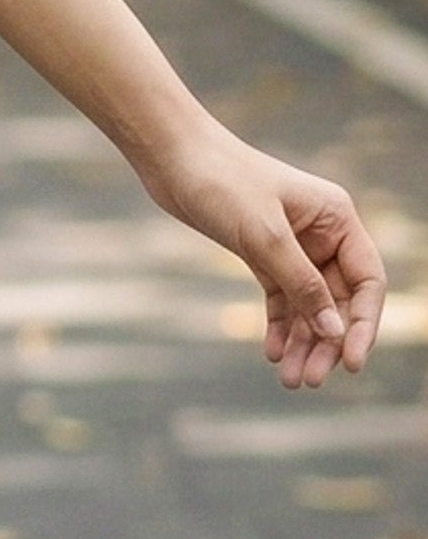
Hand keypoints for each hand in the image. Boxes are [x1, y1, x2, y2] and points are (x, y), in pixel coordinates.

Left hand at [138, 122, 385, 387]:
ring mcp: (294, 244)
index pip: (367, 281)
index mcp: (337, 218)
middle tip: (309, 380)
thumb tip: (334, 331)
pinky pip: (281, 297)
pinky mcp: (262, 253)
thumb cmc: (222, 183)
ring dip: (303, 341)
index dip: (362, 324)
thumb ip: (301, 284)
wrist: (172, 158)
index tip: (351, 363)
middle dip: (328, 342)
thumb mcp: (265, 237)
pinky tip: (271, 352)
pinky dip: (279, 326)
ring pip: (309, 304)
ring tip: (289, 379)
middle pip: (339, 300)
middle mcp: (323, 232)